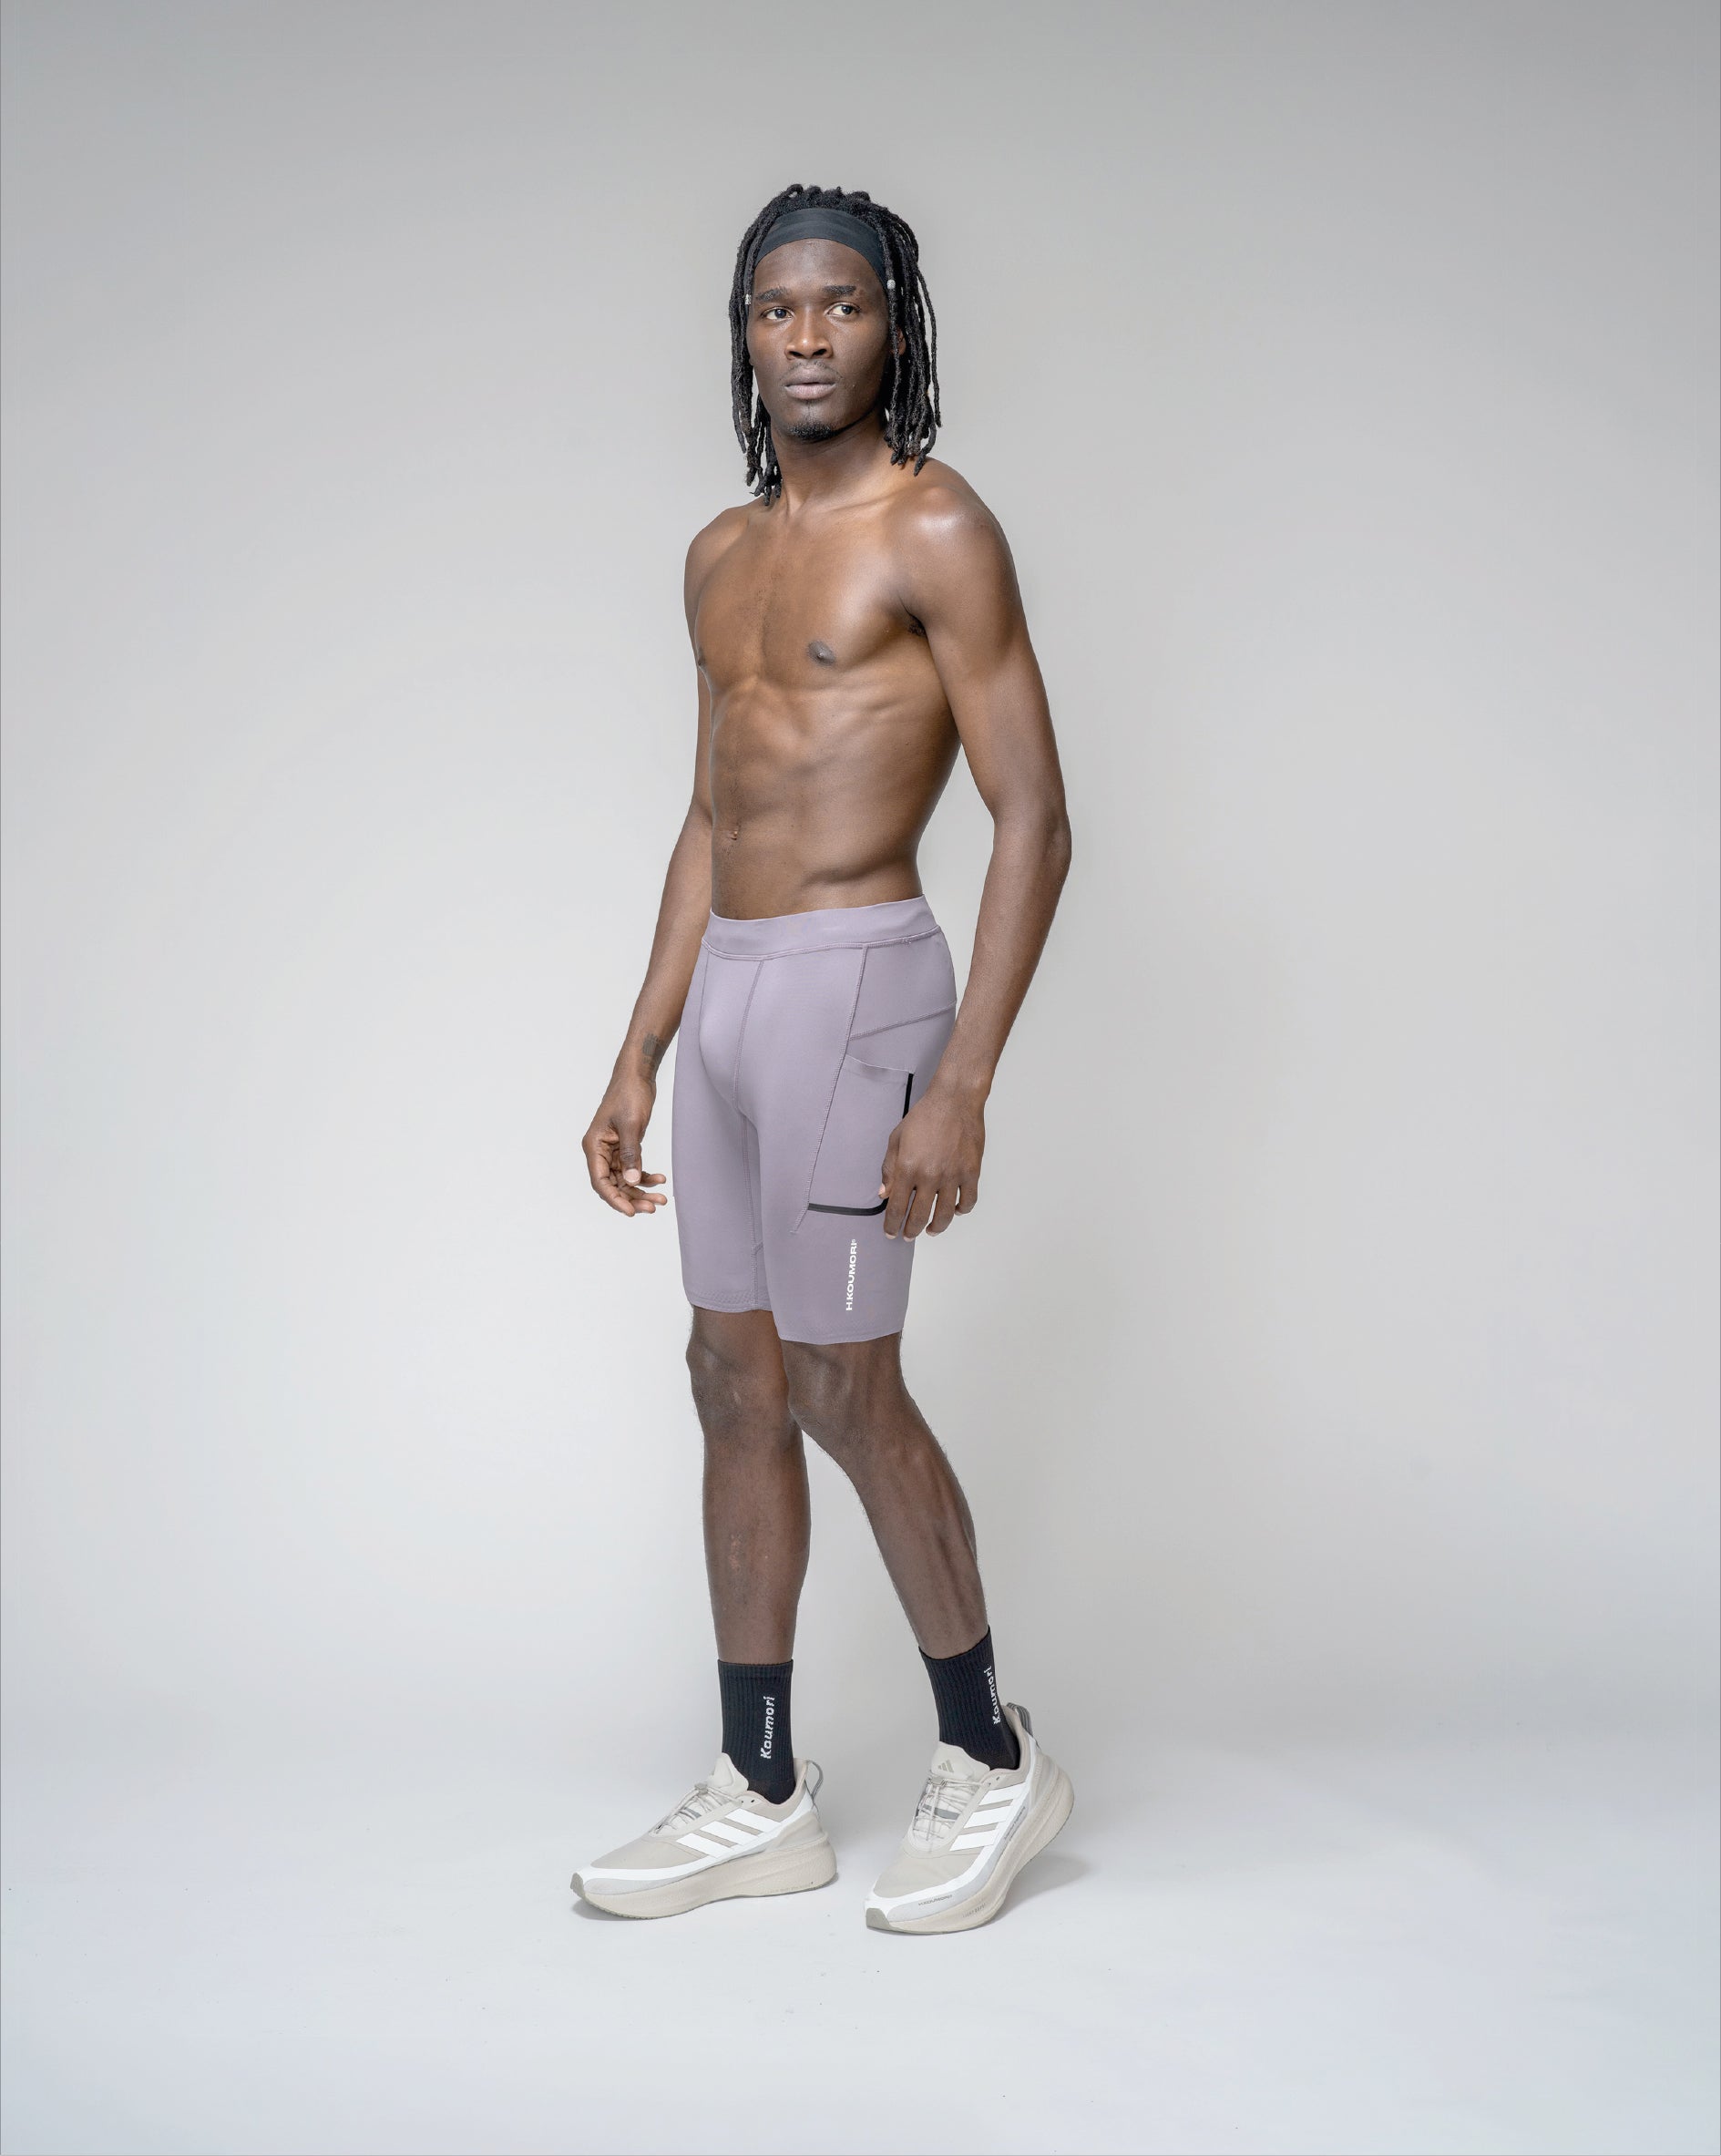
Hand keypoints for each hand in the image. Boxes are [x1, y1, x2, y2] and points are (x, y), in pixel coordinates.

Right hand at [582, 1075, 667, 1216]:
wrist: (637, 1076)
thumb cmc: (629, 1094)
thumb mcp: (632, 1125)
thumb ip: (632, 1154)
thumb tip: (633, 1181)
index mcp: (594, 1146)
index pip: (600, 1181)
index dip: (614, 1199)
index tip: (631, 1211)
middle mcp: (600, 1151)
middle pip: (613, 1184)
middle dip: (632, 1197)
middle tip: (653, 1207)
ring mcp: (612, 1150)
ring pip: (624, 1179)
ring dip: (641, 1190)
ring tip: (661, 1199)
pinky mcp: (625, 1147)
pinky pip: (633, 1168)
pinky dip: (645, 1176)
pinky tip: (660, 1179)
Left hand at [878, 1083, 983, 1238]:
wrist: (954, 1100)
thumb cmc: (925, 1116)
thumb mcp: (897, 1139)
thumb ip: (889, 1169)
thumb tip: (885, 1193)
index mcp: (907, 1168)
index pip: (896, 1207)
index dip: (892, 1224)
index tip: (891, 1232)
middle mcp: (929, 1176)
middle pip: (919, 1216)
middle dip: (911, 1230)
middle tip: (908, 1235)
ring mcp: (952, 1176)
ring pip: (945, 1214)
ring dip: (936, 1227)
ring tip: (931, 1230)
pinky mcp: (971, 1172)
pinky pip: (968, 1201)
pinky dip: (962, 1210)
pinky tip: (956, 1211)